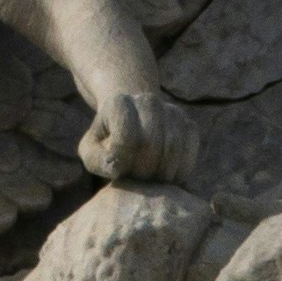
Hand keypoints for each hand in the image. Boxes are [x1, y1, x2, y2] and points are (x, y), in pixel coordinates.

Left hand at [76, 89, 194, 184]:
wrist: (132, 127)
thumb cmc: (108, 143)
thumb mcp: (91, 152)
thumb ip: (97, 160)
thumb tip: (116, 167)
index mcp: (119, 103)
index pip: (126, 137)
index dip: (122, 161)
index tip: (117, 169)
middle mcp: (148, 101)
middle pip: (150, 143)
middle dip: (141, 170)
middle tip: (134, 178)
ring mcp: (172, 111)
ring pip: (173, 148)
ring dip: (160, 173)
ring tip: (148, 179)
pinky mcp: (189, 125)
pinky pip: (190, 151)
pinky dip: (179, 170)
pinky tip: (165, 176)